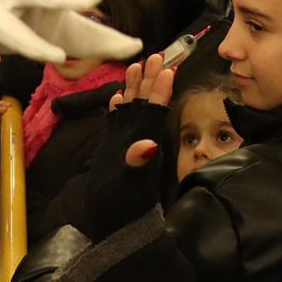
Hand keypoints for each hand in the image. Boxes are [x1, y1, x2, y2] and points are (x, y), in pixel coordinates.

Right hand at [80, 55, 174, 239]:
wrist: (116, 226)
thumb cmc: (124, 207)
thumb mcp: (130, 183)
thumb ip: (138, 163)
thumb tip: (148, 144)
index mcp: (144, 142)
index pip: (154, 110)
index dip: (160, 91)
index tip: (168, 69)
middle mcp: (137, 139)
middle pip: (145, 103)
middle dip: (150, 80)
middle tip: (157, 55)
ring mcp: (125, 143)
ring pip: (132, 110)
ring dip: (135, 89)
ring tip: (137, 67)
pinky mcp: (113, 150)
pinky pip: (117, 123)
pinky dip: (117, 109)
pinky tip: (116, 98)